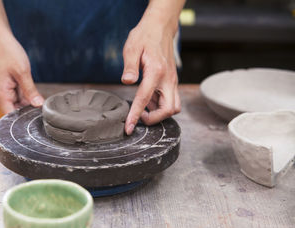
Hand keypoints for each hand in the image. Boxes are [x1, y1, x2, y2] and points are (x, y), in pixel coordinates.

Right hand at [0, 34, 43, 112]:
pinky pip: (21, 95)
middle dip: (29, 110)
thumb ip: (30, 90)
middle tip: (43, 108)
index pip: (11, 117)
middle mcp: (2, 96)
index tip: (37, 118)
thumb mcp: (22, 72)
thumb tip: (38, 105)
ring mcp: (6, 92)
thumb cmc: (8, 53)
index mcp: (1, 95)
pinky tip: (35, 91)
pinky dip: (28, 94)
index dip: (24, 120)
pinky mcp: (10, 87)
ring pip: (21, 103)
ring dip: (30, 101)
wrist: (0, 39)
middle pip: (17, 111)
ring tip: (39, 96)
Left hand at [122, 5, 180, 134]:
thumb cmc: (144, 36)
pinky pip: (171, 100)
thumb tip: (127, 82)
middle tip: (139, 116)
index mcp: (156, 72)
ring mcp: (172, 81)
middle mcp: (168, 79)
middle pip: (168, 109)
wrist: (160, 27)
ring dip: (159, 113)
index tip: (128, 127)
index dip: (135, 115)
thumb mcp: (132, 48)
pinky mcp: (171, 82)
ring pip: (173, 107)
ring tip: (143, 106)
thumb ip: (130, 66)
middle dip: (154, 118)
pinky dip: (160, 105)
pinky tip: (148, 99)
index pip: (144, 99)